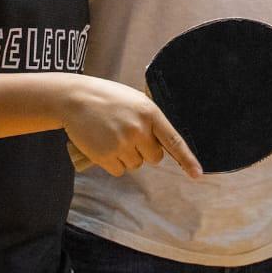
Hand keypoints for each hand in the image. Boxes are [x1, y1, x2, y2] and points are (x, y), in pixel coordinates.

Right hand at [62, 77, 201, 178]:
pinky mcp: (106, 156)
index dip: (187, 159)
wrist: (74, 99)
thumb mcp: (135, 101)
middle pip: (155, 157)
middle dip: (145, 150)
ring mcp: (122, 144)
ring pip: (136, 164)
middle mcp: (138, 130)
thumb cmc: (107, 98)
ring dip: (127, 155)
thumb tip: (161, 142)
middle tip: (129, 134)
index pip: (174, 141)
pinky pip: (119, 170)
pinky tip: (104, 145)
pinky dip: (113, 162)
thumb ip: (150, 119)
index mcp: (149, 113)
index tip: (197, 174)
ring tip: (112, 135)